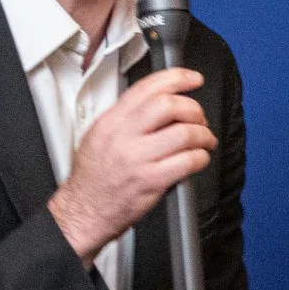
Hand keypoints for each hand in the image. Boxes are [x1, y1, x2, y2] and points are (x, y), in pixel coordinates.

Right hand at [49, 67, 215, 261]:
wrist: (84, 211)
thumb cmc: (93, 177)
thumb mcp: (99, 135)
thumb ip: (126, 117)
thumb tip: (157, 101)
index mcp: (112, 121)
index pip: (148, 88)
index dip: (177, 78)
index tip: (193, 79)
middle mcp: (124, 136)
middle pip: (169, 106)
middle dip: (194, 109)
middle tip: (200, 119)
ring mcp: (138, 159)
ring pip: (184, 133)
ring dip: (203, 135)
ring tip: (204, 141)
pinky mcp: (152, 181)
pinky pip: (188, 161)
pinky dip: (201, 158)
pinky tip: (198, 159)